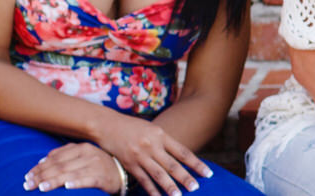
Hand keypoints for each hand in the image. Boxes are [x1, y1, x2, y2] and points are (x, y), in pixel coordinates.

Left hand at [24, 143, 122, 192]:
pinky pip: (88, 180)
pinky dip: (77, 183)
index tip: (27, 176)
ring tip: (41, 187)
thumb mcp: (83, 156)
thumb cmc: (98, 166)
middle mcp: (88, 154)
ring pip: (70, 173)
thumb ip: (65, 156)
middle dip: (41, 176)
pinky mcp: (103, 178)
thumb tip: (42, 161)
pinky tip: (67, 187)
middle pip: (60, 166)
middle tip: (28, 185)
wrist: (122, 173)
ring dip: (54, 181)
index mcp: (81, 148)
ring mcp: (96, 166)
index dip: (39, 167)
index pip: (55, 157)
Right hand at [91, 114, 211, 195]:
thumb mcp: (152, 129)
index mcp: (161, 135)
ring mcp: (140, 156)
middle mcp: (152, 146)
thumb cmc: (132, 127)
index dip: (196, 164)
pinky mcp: (128, 164)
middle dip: (185, 177)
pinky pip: (142, 179)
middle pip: (172, 165)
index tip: (208, 173)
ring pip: (158, 174)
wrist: (106, 125)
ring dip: (169, 187)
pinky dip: (151, 189)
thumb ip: (165, 142)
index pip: (183, 152)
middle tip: (196, 188)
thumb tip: (182, 157)